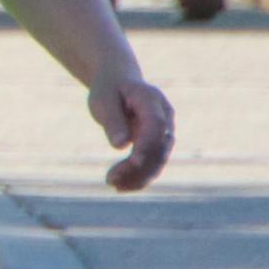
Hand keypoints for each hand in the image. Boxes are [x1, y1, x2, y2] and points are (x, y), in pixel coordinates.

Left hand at [91, 71, 174, 191]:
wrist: (118, 82)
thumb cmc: (109, 89)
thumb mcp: (103, 100)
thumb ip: (112, 120)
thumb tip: (120, 145)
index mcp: (151, 100)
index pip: (156, 125)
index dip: (147, 145)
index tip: (134, 162)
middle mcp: (165, 116)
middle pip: (159, 146)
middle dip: (138, 167)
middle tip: (111, 180)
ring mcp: (165, 130)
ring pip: (159, 159)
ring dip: (139, 176)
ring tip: (113, 185)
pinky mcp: (158, 142)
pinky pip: (154, 162)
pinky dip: (140, 176)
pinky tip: (122, 186)